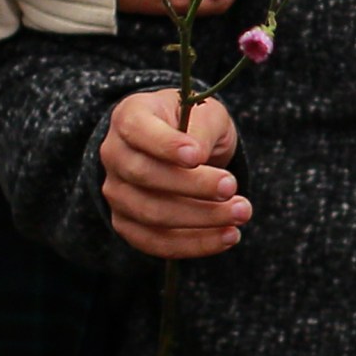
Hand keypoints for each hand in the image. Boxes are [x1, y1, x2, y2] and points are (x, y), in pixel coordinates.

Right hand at [101, 90, 248, 259]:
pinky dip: (194, 243)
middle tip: (231, 187)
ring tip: (240, 212)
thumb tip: (197, 158)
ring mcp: (116, 193)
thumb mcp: (205, 112)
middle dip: (193, 186)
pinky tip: (227, 236)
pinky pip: (156, 242)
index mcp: (129, 117)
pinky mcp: (127, 223)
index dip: (166, 145)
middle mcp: (114, 155)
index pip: (138, 131)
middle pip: (145, 176)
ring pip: (151, 214)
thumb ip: (202, 129)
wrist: (184, 146)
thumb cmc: (194, 124)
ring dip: (200, 219)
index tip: (197, 157)